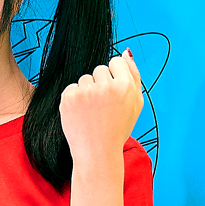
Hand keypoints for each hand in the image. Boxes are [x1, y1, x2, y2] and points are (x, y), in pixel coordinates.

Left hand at [58, 52, 143, 171]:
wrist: (97, 153)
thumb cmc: (118, 128)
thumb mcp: (135, 104)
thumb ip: (134, 76)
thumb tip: (125, 52)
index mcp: (125, 86)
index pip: (115, 61)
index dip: (114, 77)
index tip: (113, 94)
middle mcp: (105, 86)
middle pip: (99, 69)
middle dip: (101, 84)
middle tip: (104, 107)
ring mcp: (85, 92)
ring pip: (85, 78)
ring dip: (87, 92)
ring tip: (93, 112)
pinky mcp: (68, 98)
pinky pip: (72, 88)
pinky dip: (75, 100)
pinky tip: (81, 114)